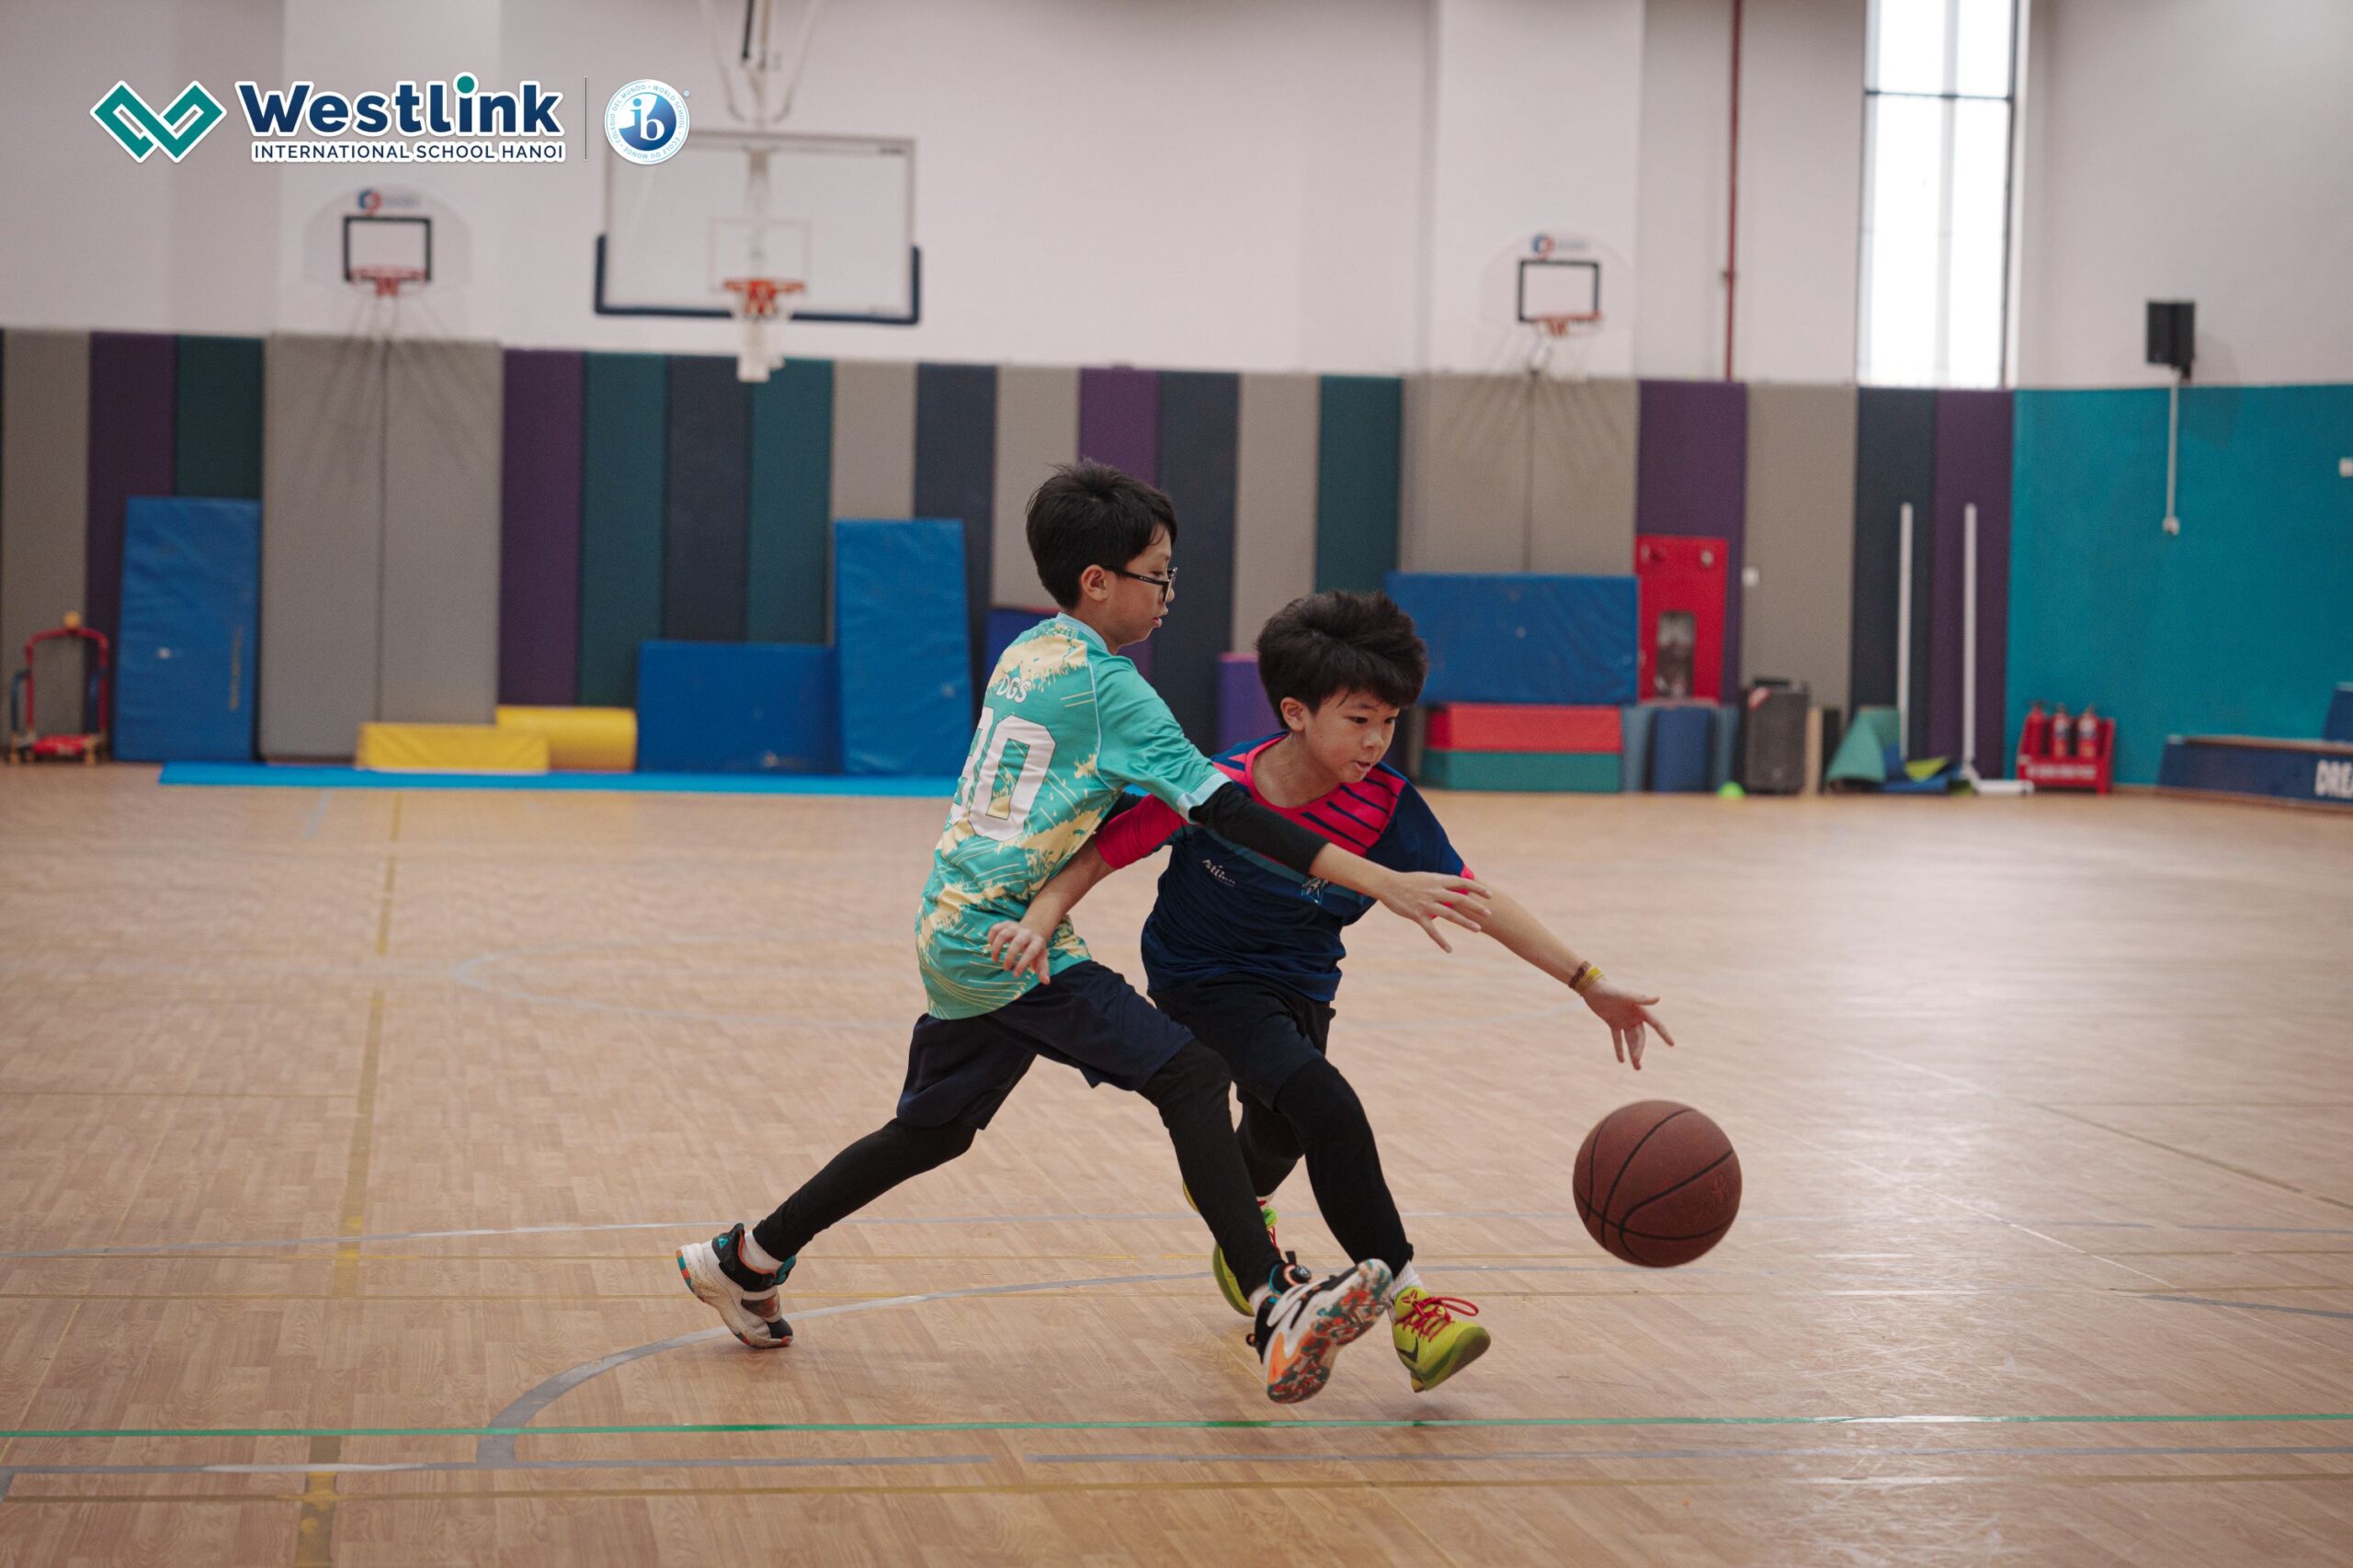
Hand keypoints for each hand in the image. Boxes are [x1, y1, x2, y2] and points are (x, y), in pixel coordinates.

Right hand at [984, 920, 1053, 983]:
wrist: (1034, 929)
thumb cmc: (1036, 949)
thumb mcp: (1042, 958)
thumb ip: (1043, 970)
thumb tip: (1046, 982)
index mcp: (1037, 942)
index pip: (1030, 952)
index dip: (1023, 963)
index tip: (1016, 975)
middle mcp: (1026, 933)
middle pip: (1017, 943)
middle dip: (1009, 957)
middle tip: (1005, 968)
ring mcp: (1015, 927)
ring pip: (1003, 934)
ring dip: (996, 948)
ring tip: (995, 960)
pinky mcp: (1006, 924)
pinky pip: (995, 928)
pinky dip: (990, 938)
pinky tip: (991, 946)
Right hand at [1375, 871, 1490, 952]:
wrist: (1387, 884)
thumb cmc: (1407, 881)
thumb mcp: (1427, 877)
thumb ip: (1441, 883)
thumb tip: (1455, 885)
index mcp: (1438, 880)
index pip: (1462, 883)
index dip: (1477, 888)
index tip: (1490, 895)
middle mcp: (1435, 892)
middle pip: (1460, 899)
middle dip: (1476, 907)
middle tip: (1489, 914)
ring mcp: (1427, 904)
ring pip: (1450, 915)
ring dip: (1465, 922)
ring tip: (1478, 929)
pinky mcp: (1417, 915)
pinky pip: (1431, 930)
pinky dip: (1441, 941)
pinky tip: (1449, 949)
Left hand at [1581, 979, 1675, 1069]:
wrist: (1592, 988)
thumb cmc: (1610, 990)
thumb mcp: (1625, 995)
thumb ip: (1641, 998)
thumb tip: (1658, 998)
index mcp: (1640, 1010)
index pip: (1656, 1024)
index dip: (1664, 1034)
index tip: (1672, 1044)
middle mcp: (1634, 1016)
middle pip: (1640, 1036)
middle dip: (1639, 1049)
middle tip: (1637, 1062)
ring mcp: (1623, 1020)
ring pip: (1630, 1040)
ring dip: (1633, 1052)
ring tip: (1637, 1068)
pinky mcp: (1612, 1022)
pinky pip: (1617, 1038)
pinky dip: (1619, 1049)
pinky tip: (1621, 1061)